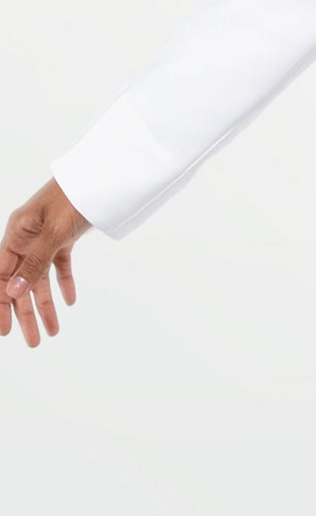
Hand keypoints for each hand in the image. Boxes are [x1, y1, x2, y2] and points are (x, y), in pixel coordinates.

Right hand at [2, 179, 90, 346]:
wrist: (105, 173)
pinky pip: (60, 264)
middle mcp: (27, 236)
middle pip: (21, 282)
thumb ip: (34, 263)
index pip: (0, 276)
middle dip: (26, 313)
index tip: (3, 331)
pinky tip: (70, 301)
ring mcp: (46, 236)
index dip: (0, 304)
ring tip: (53, 331)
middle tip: (34, 341)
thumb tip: (13, 292)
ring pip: (41, 277)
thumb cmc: (75, 196)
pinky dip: (64, 282)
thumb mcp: (54, 232)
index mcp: (16, 233)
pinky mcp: (66, 235)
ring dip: (46, 304)